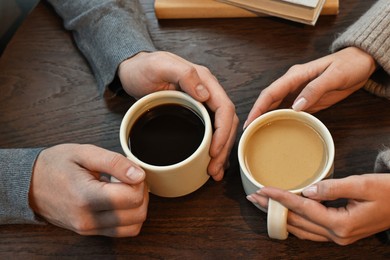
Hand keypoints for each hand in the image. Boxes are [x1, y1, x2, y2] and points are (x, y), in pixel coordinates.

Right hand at [29, 144, 147, 236]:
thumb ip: (114, 162)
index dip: (139, 181)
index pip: (132, 198)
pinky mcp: (89, 232)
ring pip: (133, 226)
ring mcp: (88, 229)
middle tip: (129, 178)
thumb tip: (139, 174)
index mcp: (86, 197)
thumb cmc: (54, 165)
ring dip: (137, 207)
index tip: (129, 170)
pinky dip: (128, 216)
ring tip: (123, 189)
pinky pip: (122, 231)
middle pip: (137, 214)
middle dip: (141, 193)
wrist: (28, 184)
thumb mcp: (84, 153)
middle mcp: (87, 219)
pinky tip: (118, 200)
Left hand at [118, 51, 238, 180]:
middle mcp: (207, 92)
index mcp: (204, 80)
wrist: (132, 70)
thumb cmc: (143, 67)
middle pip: (227, 122)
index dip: (223, 131)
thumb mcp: (159, 66)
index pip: (224, 108)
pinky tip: (210, 162)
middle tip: (215, 169)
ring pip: (221, 129)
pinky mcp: (195, 113)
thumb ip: (184, 74)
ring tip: (215, 171)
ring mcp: (202, 103)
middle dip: (224, 147)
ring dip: (221, 151)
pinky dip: (213, 148)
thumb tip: (205, 94)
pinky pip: (210, 131)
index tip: (213, 151)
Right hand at [245, 47, 376, 127]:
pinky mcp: (305, 100)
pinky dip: (280, 119)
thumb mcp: (334, 76)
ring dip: (266, 118)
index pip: (270, 93)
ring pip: (276, 106)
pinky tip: (276, 129)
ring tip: (257, 134)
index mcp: (295, 76)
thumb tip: (296, 106)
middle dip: (257, 115)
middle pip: (269, 100)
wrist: (361, 63)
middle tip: (248, 133)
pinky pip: (288, 110)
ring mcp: (298, 92)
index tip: (250, 122)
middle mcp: (292, 84)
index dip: (258, 107)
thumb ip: (314, 90)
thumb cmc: (349, 65)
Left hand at [247, 174, 389, 244]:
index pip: (302, 208)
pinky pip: (310, 231)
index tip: (263, 189)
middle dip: (273, 209)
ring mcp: (338, 237)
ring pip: (301, 228)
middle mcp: (337, 235)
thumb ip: (333, 188)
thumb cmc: (389, 193)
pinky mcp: (340, 233)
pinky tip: (284, 215)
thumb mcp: (363, 185)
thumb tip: (308, 190)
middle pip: (296, 221)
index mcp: (341, 224)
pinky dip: (294, 222)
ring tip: (262, 205)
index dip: (281, 198)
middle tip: (254, 197)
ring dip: (280, 216)